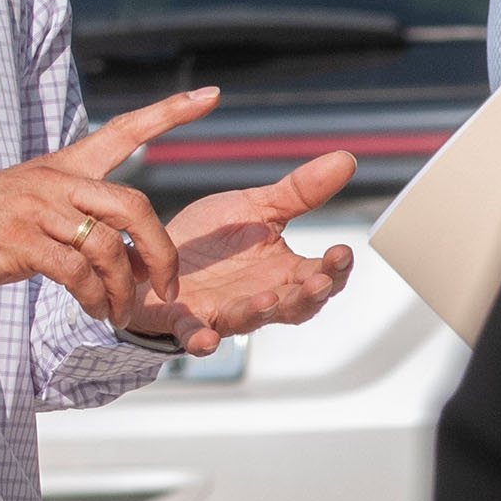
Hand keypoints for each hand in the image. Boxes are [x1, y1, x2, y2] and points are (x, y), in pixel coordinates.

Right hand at [0, 89, 217, 323]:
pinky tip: (93, 310)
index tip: (211, 93)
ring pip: (108, 247)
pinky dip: (94, 299)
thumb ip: (77, 213)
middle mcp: (55, 182)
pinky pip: (78, 274)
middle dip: (161, 252)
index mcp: (63, 166)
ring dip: (122, 290)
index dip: (170, 112)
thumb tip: (125, 251)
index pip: (123, 131)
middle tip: (166, 285)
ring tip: (118, 312)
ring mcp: (37, 211)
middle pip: (133, 205)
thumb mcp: (31, 201)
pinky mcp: (21, 243)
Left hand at [120, 150, 361, 355]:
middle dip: (310, 295)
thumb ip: (298, 192)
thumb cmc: (211, 240)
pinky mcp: (182, 319)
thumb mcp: (255, 208)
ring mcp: (221, 311)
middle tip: (320, 281)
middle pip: (294, 305)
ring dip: (260, 312)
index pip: (320, 275)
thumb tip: (347, 158)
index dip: (335, 269)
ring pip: (248, 319)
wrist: (153, 253)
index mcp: (281, 272)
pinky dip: (200, 341)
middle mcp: (258, 297)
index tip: (343, 251)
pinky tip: (206, 341)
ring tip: (268, 300)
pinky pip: (193, 336)